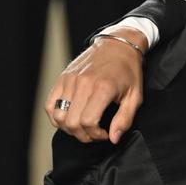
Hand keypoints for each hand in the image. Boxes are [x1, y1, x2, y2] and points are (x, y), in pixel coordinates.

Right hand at [45, 27, 146, 143]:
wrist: (117, 45)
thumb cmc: (128, 72)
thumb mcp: (135, 97)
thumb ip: (124, 119)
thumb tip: (113, 139)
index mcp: (102, 88)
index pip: (88, 122)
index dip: (96, 135)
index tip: (105, 134)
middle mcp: (83, 84)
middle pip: (72, 122)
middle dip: (83, 135)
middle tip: (95, 133)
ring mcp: (69, 80)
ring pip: (58, 116)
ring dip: (69, 128)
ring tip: (83, 127)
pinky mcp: (62, 78)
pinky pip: (50, 104)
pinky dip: (56, 117)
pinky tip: (69, 119)